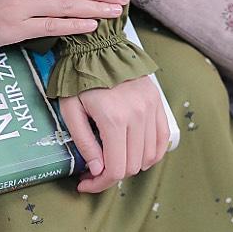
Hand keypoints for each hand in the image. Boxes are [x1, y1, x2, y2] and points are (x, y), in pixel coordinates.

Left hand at [59, 76, 170, 192]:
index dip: (100, 184)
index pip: (115, 169)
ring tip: (112, 161)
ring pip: (149, 157)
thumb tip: (98, 170)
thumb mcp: (70, 111)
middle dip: (111, 176)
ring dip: (130, 166)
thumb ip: (84, 143)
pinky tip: (135, 156)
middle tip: (94, 173)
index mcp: (113, 119)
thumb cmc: (79, 79)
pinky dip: (151, 154)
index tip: (85, 184)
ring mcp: (151, 109)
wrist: (98, 47)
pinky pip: (162, 140)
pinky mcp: (157, 103)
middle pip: (132, 166)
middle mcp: (137, 116)